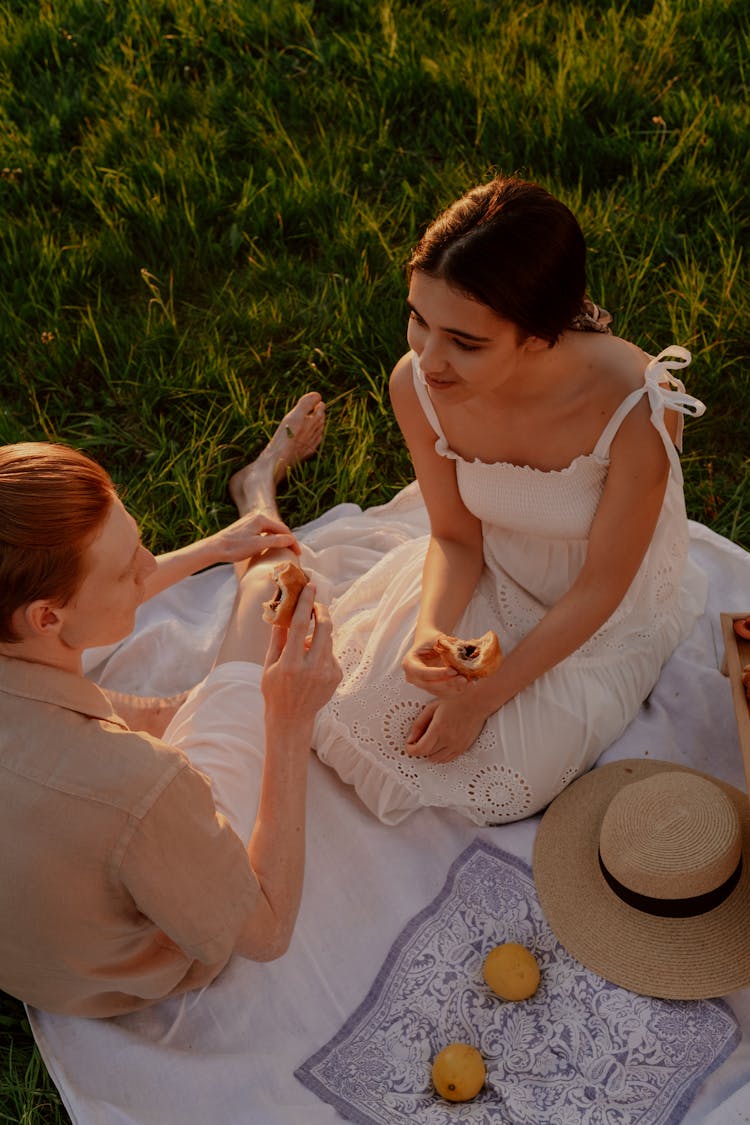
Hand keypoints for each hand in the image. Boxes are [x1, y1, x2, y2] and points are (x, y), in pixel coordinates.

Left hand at [207, 512, 300, 564]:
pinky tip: (271, 546)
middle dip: (287, 540)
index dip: (292, 542)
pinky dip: (270, 538)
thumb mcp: (258, 545)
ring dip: (279, 539)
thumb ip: (276, 541)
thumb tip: (291, 540)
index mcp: (261, 518)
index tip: (298, 554)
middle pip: (278, 528)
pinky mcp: (245, 526)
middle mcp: (256, 516)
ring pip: (270, 530)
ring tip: (285, 550)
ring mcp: (250, 520)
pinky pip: (263, 531)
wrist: (215, 548)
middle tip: (295, 552)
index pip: (283, 530)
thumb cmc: (235, 547)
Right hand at [261, 585, 341, 725]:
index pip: (300, 626)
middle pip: (324, 628)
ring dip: (318, 634)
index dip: (305, 603)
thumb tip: (281, 610)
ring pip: (328, 639)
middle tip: (315, 604)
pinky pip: (330, 652)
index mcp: (290, 664)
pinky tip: (310, 665)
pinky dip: (321, 651)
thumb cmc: (275, 689)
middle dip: (321, 611)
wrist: (292, 718)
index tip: (310, 587)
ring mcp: (327, 673)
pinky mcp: (336, 676)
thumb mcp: (269, 664)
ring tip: (304, 645)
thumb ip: (278, 637)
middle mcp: (312, 668)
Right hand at [402, 636, 469, 697]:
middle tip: (464, 679)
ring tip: (469, 681)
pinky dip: (457, 690)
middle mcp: (412, 677)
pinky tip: (469, 684)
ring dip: (454, 688)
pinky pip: (444, 694)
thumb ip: (447, 646)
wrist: (430, 644)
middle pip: (430, 685)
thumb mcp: (438, 639)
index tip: (453, 670)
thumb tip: (462, 654)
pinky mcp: (431, 689)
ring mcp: (421, 685)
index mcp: (409, 663)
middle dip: (448, 683)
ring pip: (438, 692)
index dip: (438, 674)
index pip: (422, 673)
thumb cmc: (432, 639)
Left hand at [404, 696, 487, 762]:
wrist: (477, 702)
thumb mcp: (432, 708)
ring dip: (430, 753)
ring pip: (437, 760)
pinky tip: (440, 745)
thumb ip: (419, 724)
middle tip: (418, 740)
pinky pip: (448, 759)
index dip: (411, 750)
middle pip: (427, 754)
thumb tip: (410, 739)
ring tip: (430, 741)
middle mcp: (448, 739)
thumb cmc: (454, 701)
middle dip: (420, 749)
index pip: (420, 749)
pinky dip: (440, 755)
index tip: (409, 745)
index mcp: (438, 728)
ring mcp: (457, 745)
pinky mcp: (463, 748)